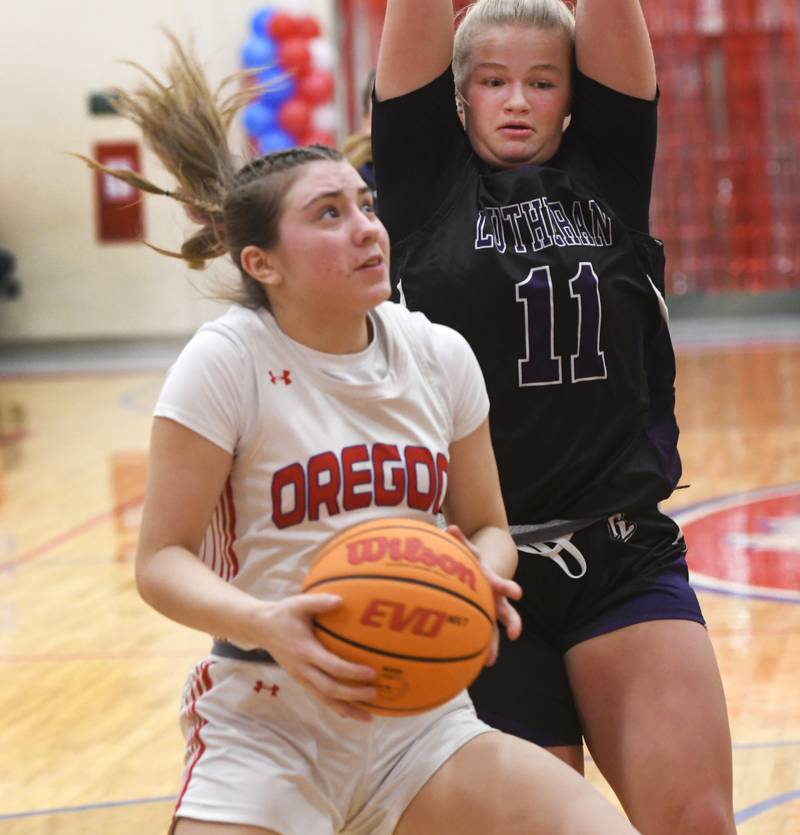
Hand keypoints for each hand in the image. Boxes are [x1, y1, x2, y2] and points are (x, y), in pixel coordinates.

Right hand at [257, 594, 377, 721]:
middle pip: (329, 690)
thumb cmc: (283, 614)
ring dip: (347, 709)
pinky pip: (320, 698)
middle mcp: (302, 669)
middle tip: (375, 694)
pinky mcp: (301, 680)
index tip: (372, 672)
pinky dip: (337, 706)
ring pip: (324, 700)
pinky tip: (352, 712)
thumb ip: (318, 602)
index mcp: (304, 651)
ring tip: (368, 718)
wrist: (260, 628)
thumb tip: (341, 599)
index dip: (351, 672)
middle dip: (353, 695)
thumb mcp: (298, 603)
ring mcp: (300, 677)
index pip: (331, 666)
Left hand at [445, 525, 521, 665]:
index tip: (517, 594)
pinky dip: (482, 649)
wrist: (485, 571)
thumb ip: (460, 540)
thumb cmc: (472, 561)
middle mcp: (497, 598)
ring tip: (490, 661)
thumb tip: (450, 527)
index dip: (507, 588)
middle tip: (515, 633)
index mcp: (492, 580)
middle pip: (506, 611)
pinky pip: (484, 637)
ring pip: (496, 631)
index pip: (501, 583)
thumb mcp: (468, 549)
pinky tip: (476, 664)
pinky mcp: (484, 622)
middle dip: (511, 622)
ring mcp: (492, 612)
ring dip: (493, 646)